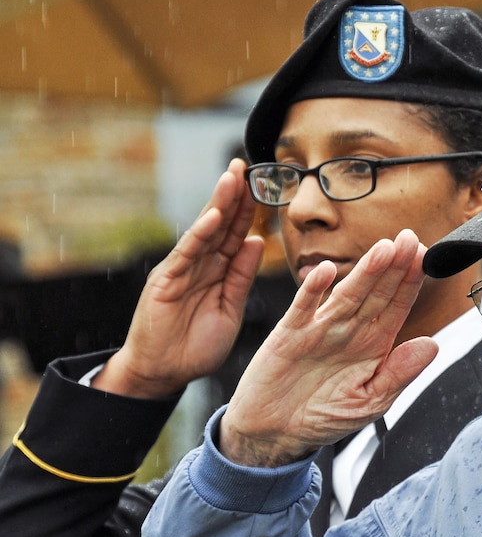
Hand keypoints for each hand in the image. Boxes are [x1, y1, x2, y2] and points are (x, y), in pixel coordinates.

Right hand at [94, 159, 264, 397]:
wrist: (163, 374)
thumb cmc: (197, 346)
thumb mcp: (231, 309)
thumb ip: (242, 276)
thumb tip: (259, 241)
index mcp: (218, 271)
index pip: (237, 234)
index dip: (249, 210)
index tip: (263, 184)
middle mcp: (200, 264)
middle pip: (221, 224)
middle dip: (233, 195)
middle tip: (245, 163)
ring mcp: (182, 270)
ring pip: (205, 231)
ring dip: (219, 203)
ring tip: (232, 177)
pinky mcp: (166, 281)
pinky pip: (186, 254)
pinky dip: (200, 234)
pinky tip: (213, 215)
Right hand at [219, 229, 438, 467]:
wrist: (276, 433)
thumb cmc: (323, 416)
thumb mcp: (370, 401)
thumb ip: (400, 372)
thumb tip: (432, 345)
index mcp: (373, 344)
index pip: (397, 306)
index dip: (411, 282)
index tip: (427, 258)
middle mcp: (349, 329)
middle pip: (376, 292)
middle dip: (394, 265)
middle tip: (410, 239)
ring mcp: (319, 328)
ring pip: (346, 293)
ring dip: (364, 271)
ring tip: (383, 249)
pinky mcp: (289, 334)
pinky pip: (303, 308)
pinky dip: (313, 290)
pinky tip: (326, 272)